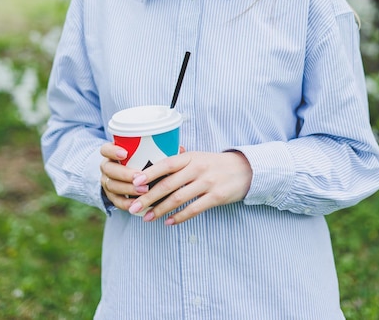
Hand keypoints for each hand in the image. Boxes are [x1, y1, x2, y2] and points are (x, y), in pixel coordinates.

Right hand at [100, 142, 147, 210]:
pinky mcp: (111, 196)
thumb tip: (174, 145)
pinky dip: (126, 203)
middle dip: (125, 174)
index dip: (113, 151)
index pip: (106, 149)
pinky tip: (137, 203)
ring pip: (112, 185)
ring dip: (128, 189)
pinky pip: (116, 201)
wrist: (131, 176)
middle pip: (109, 169)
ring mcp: (107, 182)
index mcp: (111, 153)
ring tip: (144, 190)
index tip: (125, 153)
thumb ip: (152, 148)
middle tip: (140, 176)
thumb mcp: (142, 151)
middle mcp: (107, 167)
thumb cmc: (142, 159)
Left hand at [128, 151, 252, 224]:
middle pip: (168, 184)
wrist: (245, 169)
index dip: (149, 173)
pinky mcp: (216, 197)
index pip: (166, 163)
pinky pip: (194, 209)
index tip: (133, 182)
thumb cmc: (215, 164)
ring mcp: (208, 183)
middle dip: (148, 197)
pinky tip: (169, 222)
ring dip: (160, 210)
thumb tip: (152, 166)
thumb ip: (178, 161)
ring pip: (178, 198)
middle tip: (133, 207)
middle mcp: (198, 168)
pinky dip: (180, 217)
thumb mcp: (198, 157)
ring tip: (147, 218)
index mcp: (191, 157)